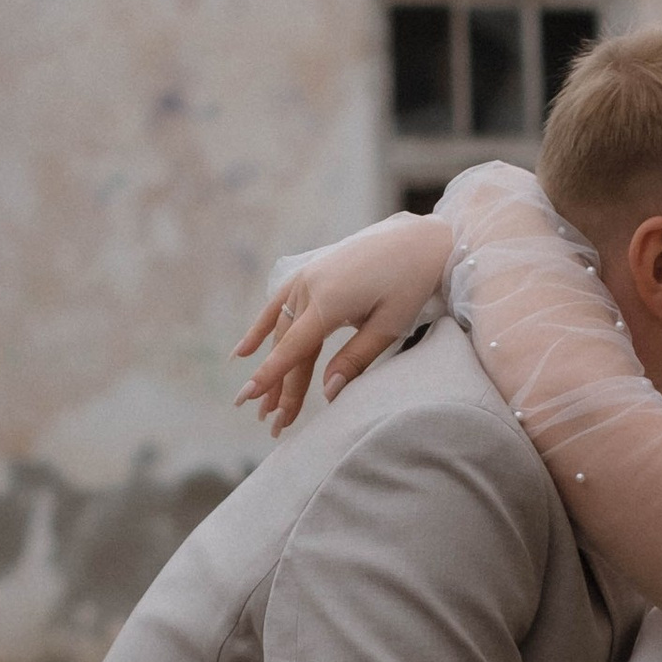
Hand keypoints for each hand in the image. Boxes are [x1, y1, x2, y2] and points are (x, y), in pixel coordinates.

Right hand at [234, 214, 454, 434]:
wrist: (419, 239)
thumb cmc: (411, 283)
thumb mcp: (390, 325)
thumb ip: (356, 358)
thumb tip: (328, 392)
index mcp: (329, 301)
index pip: (292, 349)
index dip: (269, 376)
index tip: (246, 399)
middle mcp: (310, 287)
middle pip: (288, 347)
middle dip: (278, 386)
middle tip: (271, 423)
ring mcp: (307, 277)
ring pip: (283, 331)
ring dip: (273, 367)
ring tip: (266, 403)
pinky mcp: (311, 273)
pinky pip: (279, 304)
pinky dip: (260, 329)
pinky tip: (242, 352)